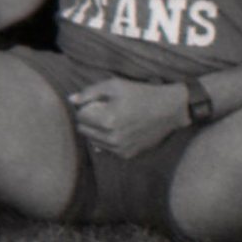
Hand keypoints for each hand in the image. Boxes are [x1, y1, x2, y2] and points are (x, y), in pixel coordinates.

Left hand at [67, 76, 190, 158]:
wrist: (170, 110)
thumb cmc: (141, 94)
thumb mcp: (115, 85)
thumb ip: (90, 92)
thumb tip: (71, 100)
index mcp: (107, 120)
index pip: (80, 115)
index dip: (87, 105)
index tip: (100, 100)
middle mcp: (112, 139)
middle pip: (84, 130)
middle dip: (90, 118)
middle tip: (106, 108)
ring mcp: (119, 150)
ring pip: (93, 141)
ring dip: (98, 130)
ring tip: (114, 118)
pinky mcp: (127, 156)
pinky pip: (106, 148)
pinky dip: (108, 139)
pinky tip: (122, 128)